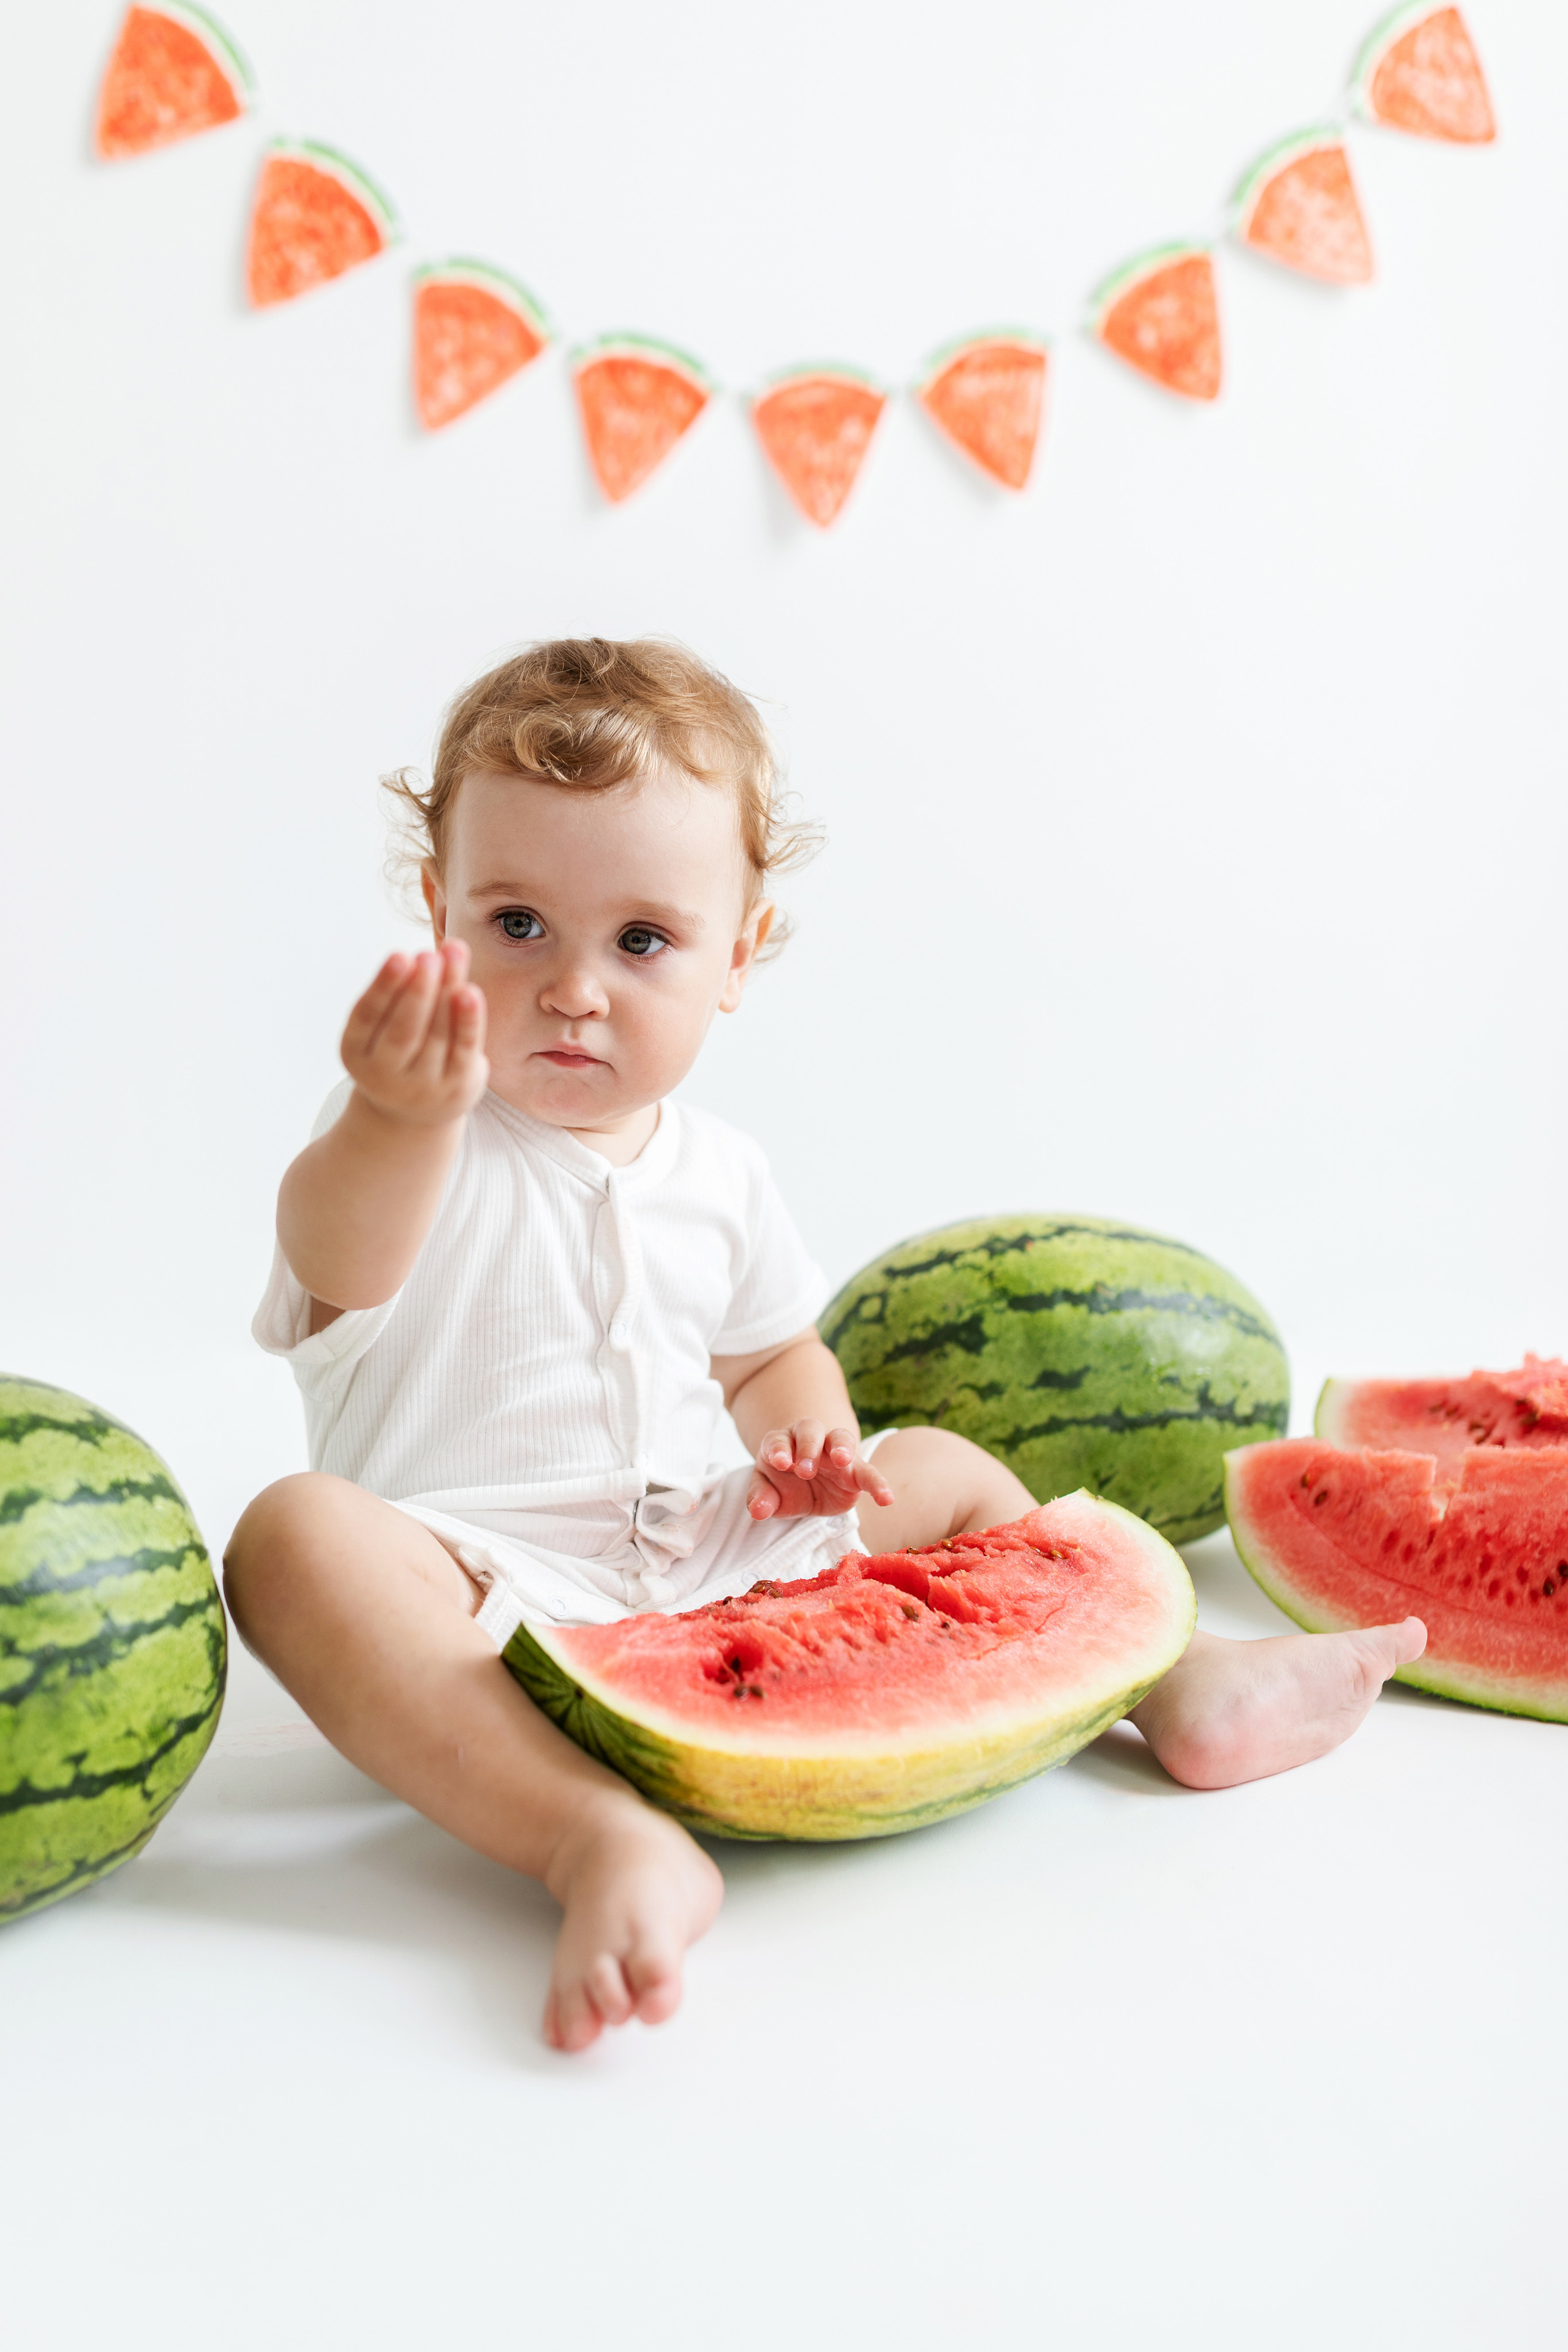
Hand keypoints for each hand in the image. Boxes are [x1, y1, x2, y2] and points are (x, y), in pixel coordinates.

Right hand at [341, 941, 488, 1127]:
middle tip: (429, 956)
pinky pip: (464, 1049)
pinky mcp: (456, 1088)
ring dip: (446, 993)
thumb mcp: (384, 1025)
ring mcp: (422, 1087)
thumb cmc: (398, 1050)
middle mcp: (384, 1075)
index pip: (368, 1016)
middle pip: (404, 1029)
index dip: (384, 986)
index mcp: (356, 1052)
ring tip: (453, 956)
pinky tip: (471, 992)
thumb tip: (429, 954)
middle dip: (418, 990)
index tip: (400, 955)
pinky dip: (468, 1020)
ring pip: (436, 1035)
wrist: (415, 1111)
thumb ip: (401, 991)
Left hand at [747, 1422, 895, 1521]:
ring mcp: (834, 1453)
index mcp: (783, 1443)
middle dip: (808, 1446)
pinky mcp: (855, 1472)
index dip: (779, 1449)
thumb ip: (761, 1499)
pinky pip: (869, 1473)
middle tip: (805, 1468)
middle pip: (810, 1430)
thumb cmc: (783, 1485)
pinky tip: (886, 1499)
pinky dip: (878, 1483)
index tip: (780, 1462)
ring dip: (842, 1447)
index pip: (778, 1440)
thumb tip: (758, 1511)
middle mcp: (810, 1442)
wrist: (806, 1487)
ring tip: (842, 1459)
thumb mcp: (768, 1493)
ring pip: (841, 1438)